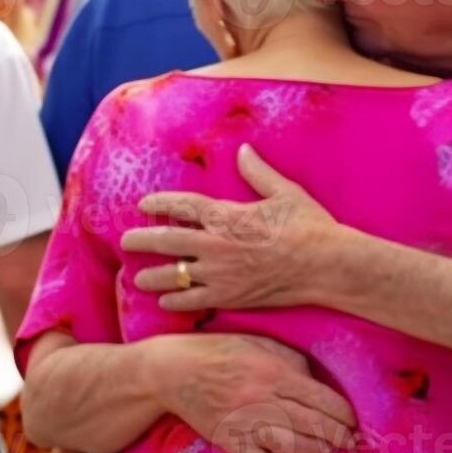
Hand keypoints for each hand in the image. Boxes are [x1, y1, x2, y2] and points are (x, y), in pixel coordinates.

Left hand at [124, 145, 343, 311]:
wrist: (325, 265)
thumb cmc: (309, 226)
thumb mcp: (284, 192)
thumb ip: (258, 172)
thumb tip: (243, 150)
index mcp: (227, 215)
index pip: (183, 206)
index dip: (160, 203)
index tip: (144, 204)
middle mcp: (216, 245)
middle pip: (167, 241)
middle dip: (142, 240)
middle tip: (126, 240)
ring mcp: (220, 274)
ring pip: (174, 275)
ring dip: (152, 276)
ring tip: (138, 277)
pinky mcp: (230, 297)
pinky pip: (193, 302)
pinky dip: (176, 302)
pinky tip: (166, 302)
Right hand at [164, 333, 357, 452]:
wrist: (173, 371)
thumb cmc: (221, 352)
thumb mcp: (261, 344)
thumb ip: (292, 362)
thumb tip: (318, 384)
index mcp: (274, 373)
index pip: (321, 399)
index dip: (344, 413)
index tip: (356, 420)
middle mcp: (262, 400)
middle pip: (311, 424)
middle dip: (338, 435)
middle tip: (352, 441)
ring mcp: (244, 423)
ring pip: (290, 443)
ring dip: (315, 449)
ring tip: (330, 449)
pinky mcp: (227, 440)